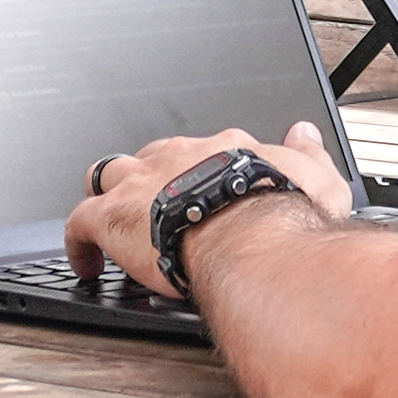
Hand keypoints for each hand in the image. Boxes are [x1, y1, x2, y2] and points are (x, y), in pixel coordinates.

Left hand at [64, 122, 349, 296]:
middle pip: (150, 156)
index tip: (205, 189)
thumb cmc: (286, 215)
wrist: (252, 238)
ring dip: (107, 198)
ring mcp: (141, 184)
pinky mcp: (113, 217)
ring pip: (107, 176)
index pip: (205, 150)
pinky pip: (79, 222)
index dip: (202, 171)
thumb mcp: (319, 178)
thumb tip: (305, 133)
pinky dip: (78, 242)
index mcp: (225, 149)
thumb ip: (307, 153)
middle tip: (152, 205)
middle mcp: (178, 157)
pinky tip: (85, 264)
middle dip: (148, 177)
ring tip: (110, 223)